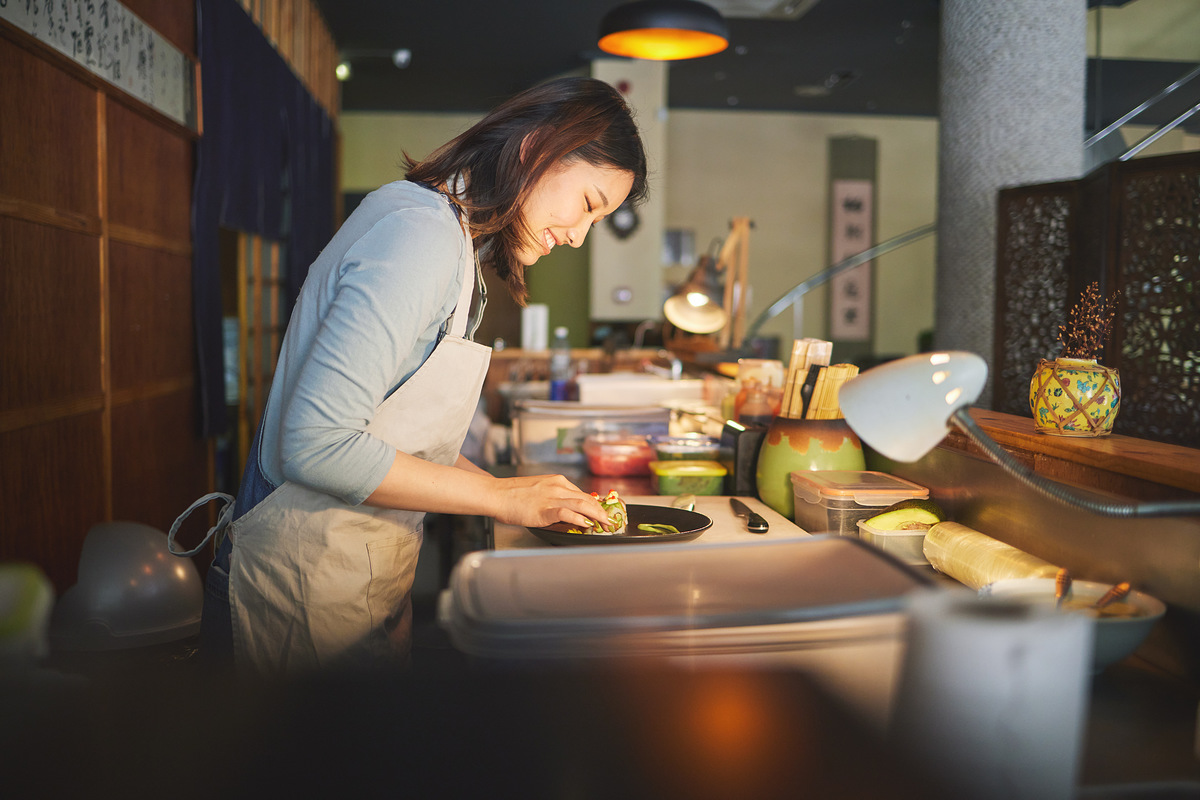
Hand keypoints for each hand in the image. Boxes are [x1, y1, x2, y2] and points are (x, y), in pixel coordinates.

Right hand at [487, 473, 607, 529]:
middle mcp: (558, 487)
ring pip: (582, 504)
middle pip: (587, 499)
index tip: (603, 513)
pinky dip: (580, 519)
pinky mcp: (544, 510)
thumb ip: (554, 497)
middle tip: (611, 521)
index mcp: (557, 481)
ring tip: (606, 524)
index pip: (582, 494)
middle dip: (601, 511)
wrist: (497, 494)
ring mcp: (552, 498)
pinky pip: (567, 513)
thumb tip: (567, 509)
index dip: (596, 505)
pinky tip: (587, 525)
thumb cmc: (513, 494)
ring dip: (597, 515)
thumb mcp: (538, 490)